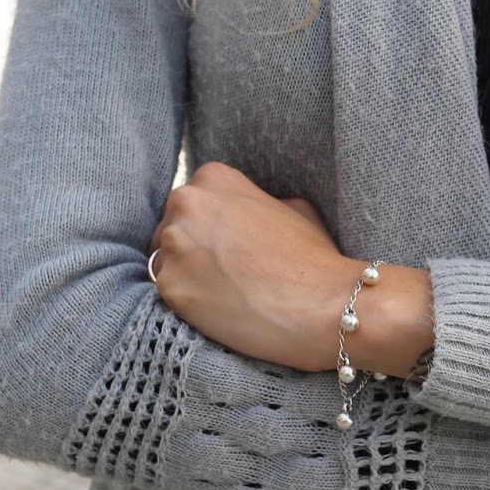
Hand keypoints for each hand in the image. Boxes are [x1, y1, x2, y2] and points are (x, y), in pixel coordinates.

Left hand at [148, 161, 361, 370]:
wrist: (323, 305)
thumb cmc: (316, 259)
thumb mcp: (294, 208)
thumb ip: (257, 201)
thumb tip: (246, 213)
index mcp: (213, 178)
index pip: (191, 204)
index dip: (209, 230)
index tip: (227, 249)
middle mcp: (185, 203)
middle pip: (171, 230)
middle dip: (192, 251)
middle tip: (224, 276)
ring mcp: (174, 245)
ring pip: (165, 263)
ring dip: (188, 279)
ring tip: (224, 296)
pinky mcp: (170, 287)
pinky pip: (169, 296)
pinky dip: (189, 306)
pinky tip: (221, 311)